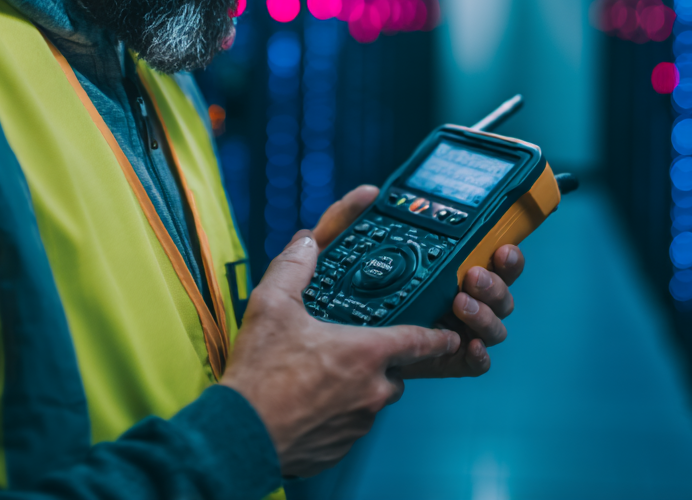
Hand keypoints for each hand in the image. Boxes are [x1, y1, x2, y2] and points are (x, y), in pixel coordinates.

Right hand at [220, 231, 459, 477]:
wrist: (241, 434)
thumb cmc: (260, 374)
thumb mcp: (272, 305)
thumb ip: (294, 267)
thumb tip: (306, 242)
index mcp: (366, 353)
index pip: (419, 342)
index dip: (436, 337)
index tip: (450, 336)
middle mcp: (372, 390)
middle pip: (395, 373)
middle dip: (381, 363)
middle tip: (351, 352)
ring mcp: (359, 423)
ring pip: (372, 401)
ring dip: (358, 389)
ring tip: (323, 377)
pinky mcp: (341, 448)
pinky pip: (351, 426)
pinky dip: (338, 415)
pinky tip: (310, 403)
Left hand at [310, 186, 526, 378]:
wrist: (316, 343)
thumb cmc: (330, 293)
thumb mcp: (335, 252)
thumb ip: (346, 218)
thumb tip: (368, 192)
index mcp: (444, 270)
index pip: (489, 259)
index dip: (506, 253)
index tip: (501, 245)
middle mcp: (456, 299)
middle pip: (499, 292)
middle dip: (496, 283)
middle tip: (472, 275)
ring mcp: (452, 333)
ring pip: (493, 326)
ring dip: (486, 314)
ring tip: (460, 304)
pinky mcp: (443, 362)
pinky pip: (475, 363)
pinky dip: (479, 355)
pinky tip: (468, 345)